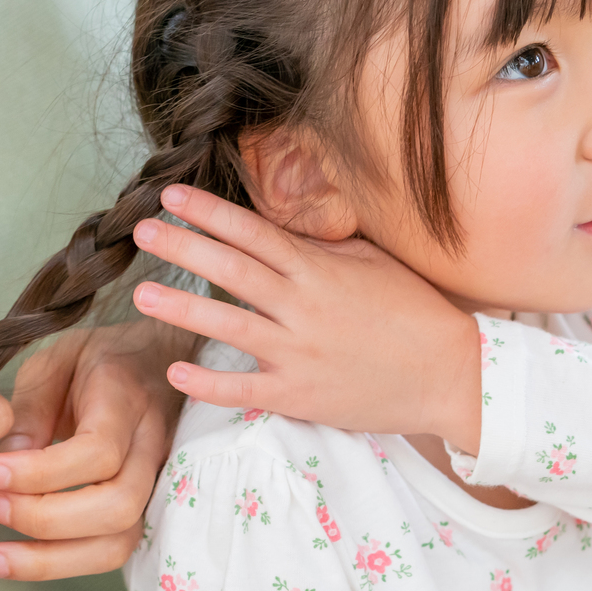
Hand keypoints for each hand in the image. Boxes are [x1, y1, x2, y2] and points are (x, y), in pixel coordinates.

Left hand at [0, 319, 187, 580]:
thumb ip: (31, 405)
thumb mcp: (55, 361)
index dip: (40, 472)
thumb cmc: (96, 361)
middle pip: (118, 506)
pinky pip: (108, 551)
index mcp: (127, 400)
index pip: (99, 452)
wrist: (152, 364)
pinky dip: (58, 564)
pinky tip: (12, 560)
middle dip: (45, 519)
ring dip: (49, 559)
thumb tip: (7, 456)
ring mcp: (153, 484)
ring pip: (119, 541)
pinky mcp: (141, 510)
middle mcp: (151, 448)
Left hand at [128, 183, 484, 450]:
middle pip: (231, 270)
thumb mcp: (374, 262)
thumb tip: (279, 225)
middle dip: (182, 247)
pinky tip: (179, 371)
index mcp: (320, 270)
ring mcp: (299, 353)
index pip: (253, 233)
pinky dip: (211, 383)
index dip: (209, 212)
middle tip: (140, 230)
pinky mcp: (301, 396)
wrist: (451, 374)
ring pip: (230, 326)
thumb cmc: (415, 311)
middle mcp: (303, 307)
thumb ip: (324, 246)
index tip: (171, 195)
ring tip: (141, 296)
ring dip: (183, 309)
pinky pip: (246, 389)